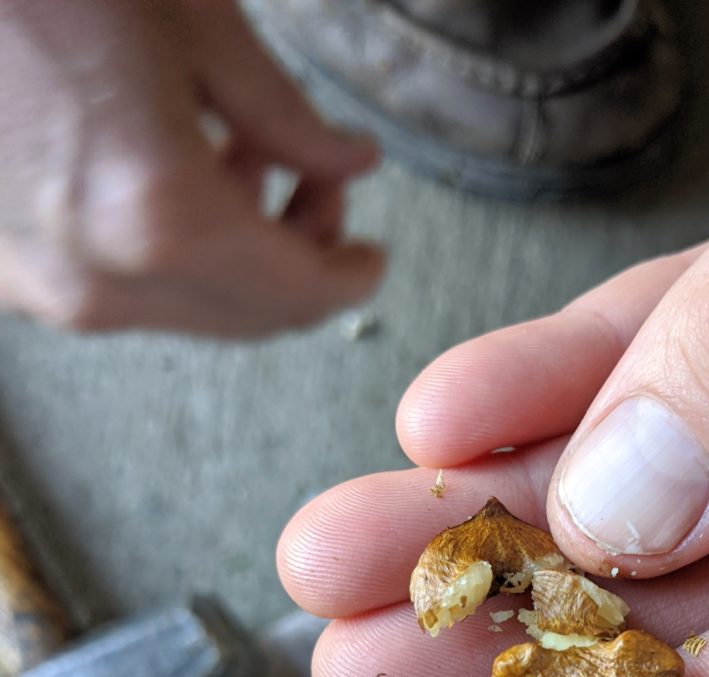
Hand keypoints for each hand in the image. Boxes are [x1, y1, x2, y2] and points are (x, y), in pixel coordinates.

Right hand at [0, 0, 383, 335]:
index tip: (372, 256)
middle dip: (301, 262)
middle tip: (321, 192)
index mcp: (158, 214)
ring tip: (251, 162)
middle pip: (249, 315)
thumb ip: (290, 115)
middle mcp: (98, 276)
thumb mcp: (196, 24)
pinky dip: (177, 252)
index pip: (299, 294)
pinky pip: (127, 288)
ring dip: (240, 254)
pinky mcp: (6, 273)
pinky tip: (180, 175)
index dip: (350, 277)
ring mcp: (42, 285)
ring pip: (190, 307)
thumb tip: (355, 162)